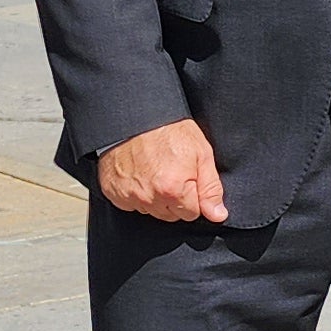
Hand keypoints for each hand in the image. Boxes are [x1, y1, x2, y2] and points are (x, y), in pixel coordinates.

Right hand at [99, 118, 227, 223]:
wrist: (136, 116)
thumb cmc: (169, 130)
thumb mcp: (201, 154)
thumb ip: (211, 189)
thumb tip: (218, 215)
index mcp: (173, 190)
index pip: (191, 214)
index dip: (193, 197)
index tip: (188, 178)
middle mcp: (149, 197)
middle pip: (170, 215)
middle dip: (174, 199)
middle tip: (172, 172)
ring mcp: (128, 196)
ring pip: (150, 210)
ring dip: (155, 197)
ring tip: (155, 170)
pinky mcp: (112, 192)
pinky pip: (130, 203)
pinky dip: (136, 193)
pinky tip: (140, 174)